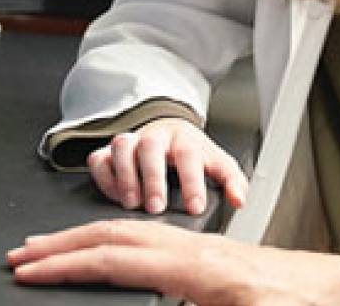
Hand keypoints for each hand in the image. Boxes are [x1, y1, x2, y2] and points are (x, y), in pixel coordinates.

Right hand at [6, 220, 339, 305]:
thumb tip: (139, 305)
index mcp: (198, 270)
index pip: (117, 261)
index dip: (68, 266)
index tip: (30, 271)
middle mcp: (195, 250)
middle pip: (115, 234)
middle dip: (62, 244)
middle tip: (19, 256)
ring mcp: (202, 248)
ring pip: (131, 232)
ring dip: (84, 239)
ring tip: (47, 249)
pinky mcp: (211, 256)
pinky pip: (151, 240)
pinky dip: (115, 242)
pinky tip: (104, 251)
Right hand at [88, 117, 249, 214]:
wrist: (168, 132)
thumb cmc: (192, 154)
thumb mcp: (216, 163)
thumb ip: (232, 181)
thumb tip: (239, 200)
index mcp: (185, 139)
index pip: (189, 154)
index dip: (192, 181)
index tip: (194, 207)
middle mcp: (156, 136)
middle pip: (151, 146)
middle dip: (152, 178)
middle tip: (156, 207)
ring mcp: (131, 141)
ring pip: (122, 146)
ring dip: (125, 176)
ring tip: (132, 204)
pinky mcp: (109, 151)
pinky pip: (99, 158)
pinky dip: (104, 177)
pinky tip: (114, 195)